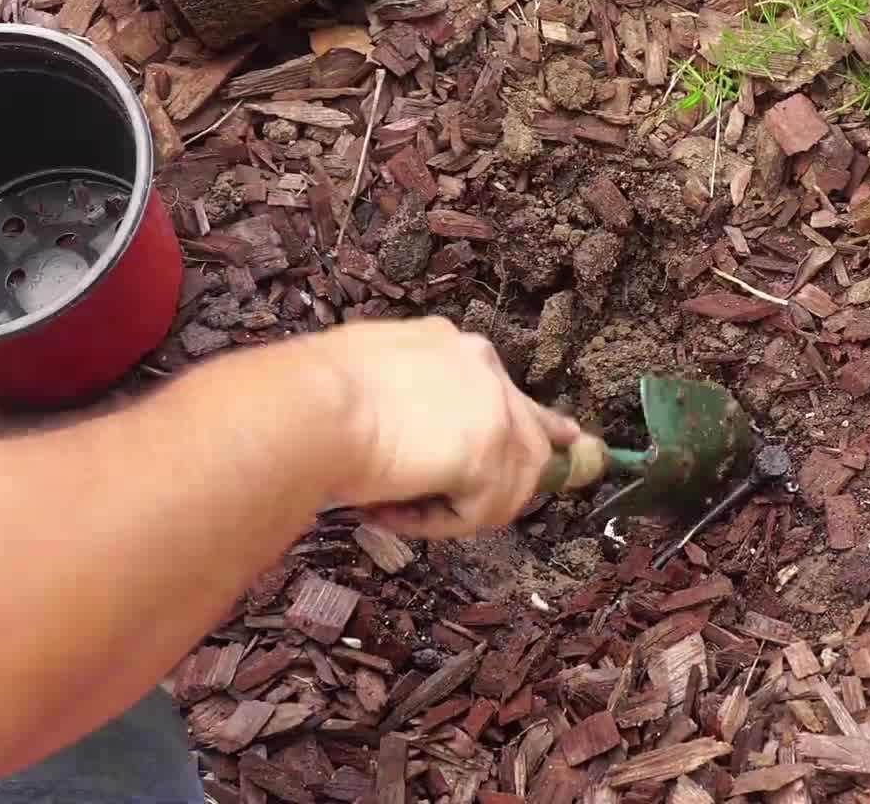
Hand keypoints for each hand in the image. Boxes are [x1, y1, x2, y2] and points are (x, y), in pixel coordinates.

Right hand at [324, 316, 579, 538]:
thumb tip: (412, 436)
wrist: (307, 406)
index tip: (562, 442)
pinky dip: (438, 524)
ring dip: (459, 510)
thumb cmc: (309, 397)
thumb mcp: (369, 380)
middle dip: (510, 483)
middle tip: (471, 513)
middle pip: (531, 438)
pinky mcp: (492, 450)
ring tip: (400, 510)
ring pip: (513, 482)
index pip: (506, 392)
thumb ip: (407, 398)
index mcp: (454, 346)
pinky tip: (394, 512)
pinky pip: (482, 510)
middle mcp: (483, 366)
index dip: (528, 427)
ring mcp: (494, 406)